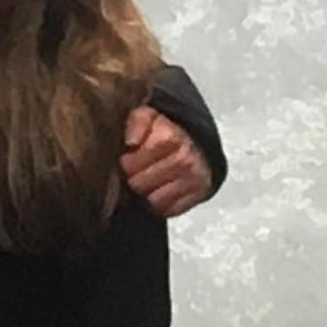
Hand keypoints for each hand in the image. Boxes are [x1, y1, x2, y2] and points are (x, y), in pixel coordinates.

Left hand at [121, 104, 212, 218]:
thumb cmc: (165, 131)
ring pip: (154, 201)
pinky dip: (161, 204)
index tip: (127, 158)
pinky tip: (160, 190)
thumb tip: (131, 142)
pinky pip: (169, 210)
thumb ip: (135, 122)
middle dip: (134, 179)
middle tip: (135, 173)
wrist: (199, 142)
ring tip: (148, 182)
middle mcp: (184, 158)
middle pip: (140, 184)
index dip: (126, 163)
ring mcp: (194, 178)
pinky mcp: (200, 194)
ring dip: (147, 193)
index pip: (132, 164)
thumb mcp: (147, 116)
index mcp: (170, 137)